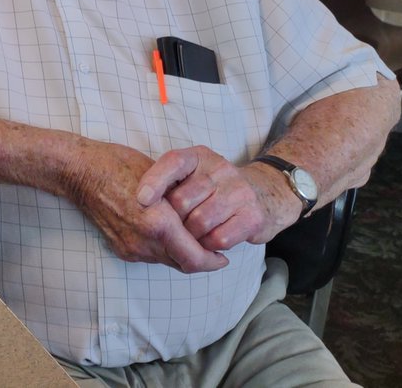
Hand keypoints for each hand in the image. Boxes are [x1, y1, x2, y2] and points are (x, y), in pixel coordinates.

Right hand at [61, 140, 228, 272]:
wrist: (80, 173)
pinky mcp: (121, 248)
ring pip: (167, 261)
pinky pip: (150, 256)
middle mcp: (144, 242)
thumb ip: (181, 204)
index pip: (195, 259)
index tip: (224, 256)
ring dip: (181, 254)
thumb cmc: (119, 165)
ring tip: (192, 239)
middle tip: (215, 251)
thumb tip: (202, 214)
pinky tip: (166, 233)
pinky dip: (163, 249)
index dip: (214, 261)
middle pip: (183, 265)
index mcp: (157, 223)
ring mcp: (130, 248)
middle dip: (201, 259)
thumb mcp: (161, 177)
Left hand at [136, 146, 300, 250]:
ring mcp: (239, 192)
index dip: (155, 180)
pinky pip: (219, 238)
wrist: (264, 195)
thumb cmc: (214, 188)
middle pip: (182, 200)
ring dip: (190, 236)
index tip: (141, 199)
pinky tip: (208, 242)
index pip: (173, 162)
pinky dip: (208, 246)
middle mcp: (220, 169)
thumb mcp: (192, 174)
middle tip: (173, 228)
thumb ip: (169, 182)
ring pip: (199, 222)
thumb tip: (137, 201)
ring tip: (191, 236)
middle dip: (172, 221)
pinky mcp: (252, 216)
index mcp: (199, 156)